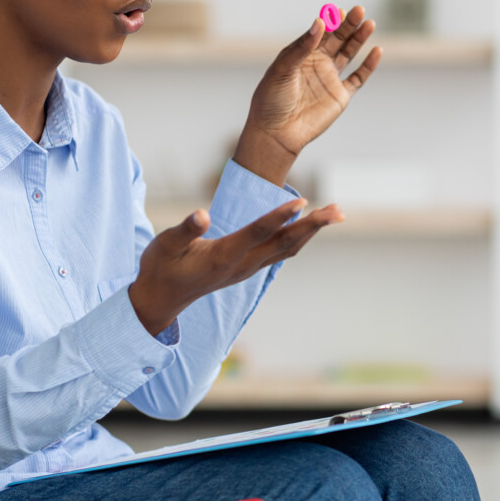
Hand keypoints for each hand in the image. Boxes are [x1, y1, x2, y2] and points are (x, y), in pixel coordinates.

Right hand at [128, 199, 343, 334]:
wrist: (162, 299)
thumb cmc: (161, 267)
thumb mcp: (164, 246)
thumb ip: (184, 229)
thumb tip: (201, 213)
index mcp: (223, 256)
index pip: (257, 232)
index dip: (279, 216)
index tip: (302, 201)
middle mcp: (242, 265)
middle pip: (284, 243)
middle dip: (313, 225)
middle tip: (338, 210)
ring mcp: (248, 268)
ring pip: (288, 248)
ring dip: (313, 231)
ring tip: (335, 213)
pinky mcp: (249, 268)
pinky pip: (281, 252)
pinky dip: (300, 237)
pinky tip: (310, 225)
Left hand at [234, 6, 380, 184]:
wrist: (276, 133)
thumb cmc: (271, 100)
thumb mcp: (283, 69)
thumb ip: (301, 47)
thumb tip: (320, 22)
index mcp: (300, 54)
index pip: (319, 32)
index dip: (330, 21)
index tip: (339, 11)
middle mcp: (317, 63)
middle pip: (337, 39)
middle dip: (348, 24)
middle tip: (359, 10)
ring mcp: (329, 79)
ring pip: (349, 54)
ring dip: (359, 38)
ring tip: (370, 23)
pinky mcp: (340, 96)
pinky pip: (358, 78)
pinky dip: (368, 65)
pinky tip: (377, 51)